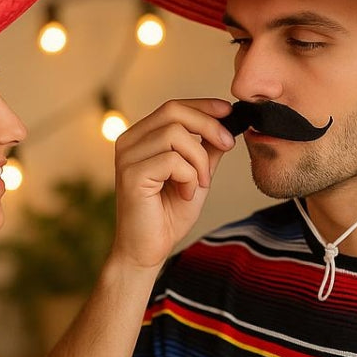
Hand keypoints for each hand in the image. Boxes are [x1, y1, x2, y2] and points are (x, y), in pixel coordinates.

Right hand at [110, 98, 235, 269]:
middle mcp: (129, 142)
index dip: (203, 106)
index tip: (229, 111)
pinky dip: (189, 177)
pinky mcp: (131, 174)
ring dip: (198, 161)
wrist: (148, 250)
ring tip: (197, 184)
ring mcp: (127, 157)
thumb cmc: (168, 215)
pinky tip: (185, 194)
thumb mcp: (196, 175)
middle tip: (228, 145)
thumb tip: (225, 124)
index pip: (172, 108)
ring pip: (176, 135)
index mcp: (140, 138)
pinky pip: (172, 160)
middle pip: (173, 111)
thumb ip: (206, 150)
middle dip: (208, 125)